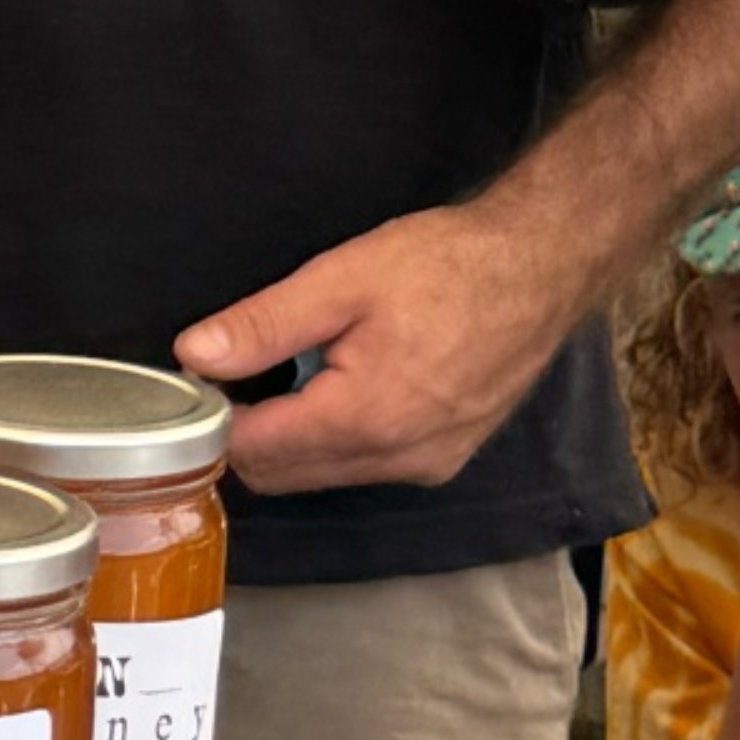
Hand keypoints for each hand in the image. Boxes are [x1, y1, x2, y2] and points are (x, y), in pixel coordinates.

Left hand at [177, 194, 578, 492]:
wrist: (543, 265)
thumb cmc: (449, 264)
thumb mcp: (343, 278)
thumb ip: (264, 325)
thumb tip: (196, 355)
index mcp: (363, 419)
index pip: (254, 452)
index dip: (216, 418)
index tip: (206, 380)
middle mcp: (396, 459)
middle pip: (283, 475)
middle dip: (252, 432)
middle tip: (247, 369)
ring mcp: (427, 465)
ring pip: (324, 475)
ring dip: (297, 436)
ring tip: (306, 365)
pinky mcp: (446, 459)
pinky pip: (367, 467)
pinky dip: (340, 438)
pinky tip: (349, 382)